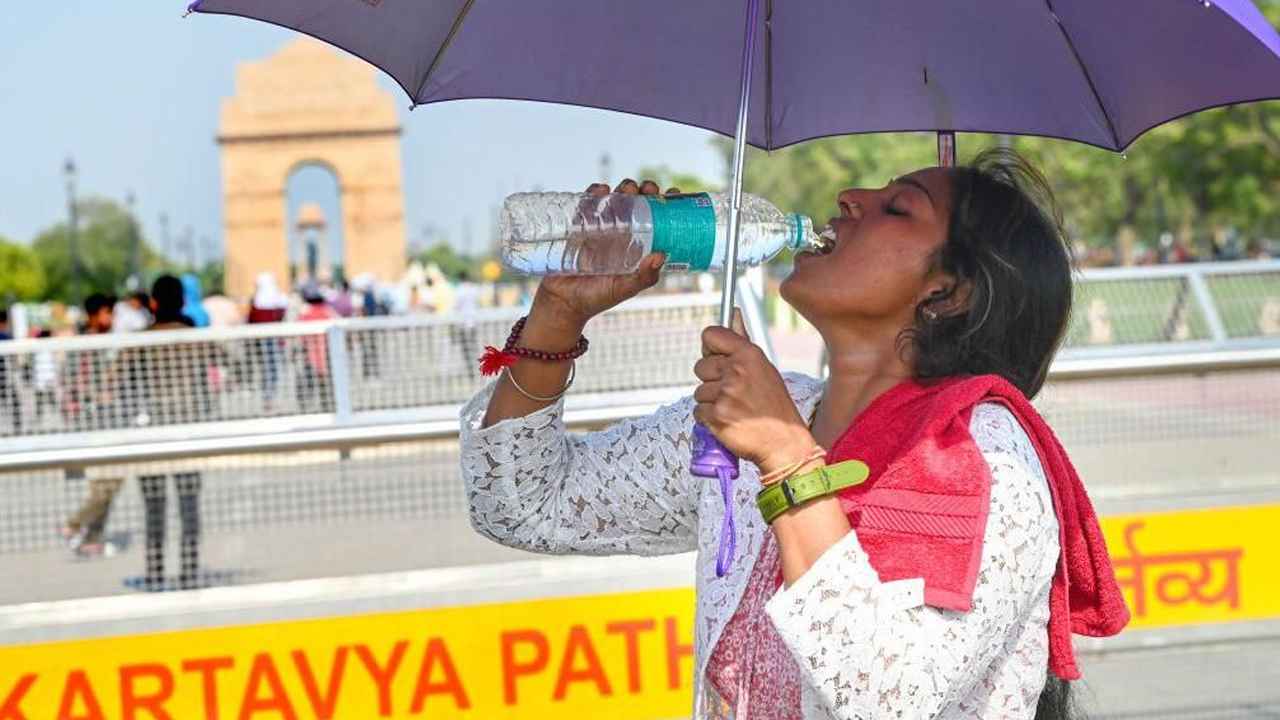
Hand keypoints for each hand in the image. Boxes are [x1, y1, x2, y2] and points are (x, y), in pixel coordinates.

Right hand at [529, 179, 681, 331]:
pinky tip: (601, 190)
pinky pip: (588, 203)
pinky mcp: (579, 225)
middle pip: (638, 204)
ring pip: (616, 199)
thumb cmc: (596, 298)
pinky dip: (595, 192)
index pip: (656, 220)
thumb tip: (660, 256)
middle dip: (645, 191)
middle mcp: (621, 234)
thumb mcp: (624, 289)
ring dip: (624, 189)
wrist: (562, 302)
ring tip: (628, 189)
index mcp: (637, 246)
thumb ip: (644, 277)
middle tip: (648, 189)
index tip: (674, 193)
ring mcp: (600, 228)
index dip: (665, 205)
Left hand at [692, 310, 815, 472]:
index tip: (717, 357)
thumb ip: (743, 341)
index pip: (710, 335)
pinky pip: (698, 411)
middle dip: (711, 380)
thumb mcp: (764, 368)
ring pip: (699, 391)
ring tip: (734, 408)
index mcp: (749, 354)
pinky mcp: (717, 416)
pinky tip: (728, 420)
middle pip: (700, 366)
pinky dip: (709, 419)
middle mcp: (736, 370)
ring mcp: (726, 394)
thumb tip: (733, 312)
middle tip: (732, 392)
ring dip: (711, 402)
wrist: (783, 442)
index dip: (710, 348)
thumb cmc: (773, 405)